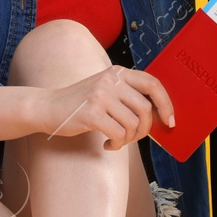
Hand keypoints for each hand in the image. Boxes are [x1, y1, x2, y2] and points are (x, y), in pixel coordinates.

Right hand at [38, 66, 174, 150]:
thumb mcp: (105, 90)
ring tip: (116, 140)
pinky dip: (116, 144)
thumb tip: (157, 116)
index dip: (166, 103)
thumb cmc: (80, 104)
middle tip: (134, 138)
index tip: (170, 121)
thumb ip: (127, 95)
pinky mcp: (92, 112)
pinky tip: (107, 145)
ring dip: (128, 139)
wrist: (47, 107)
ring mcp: (101, 95)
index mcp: (118, 72)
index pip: (153, 83)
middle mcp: (111, 80)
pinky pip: (118, 133)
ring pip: (132, 123)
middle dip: (145, 129)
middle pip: (145, 108)